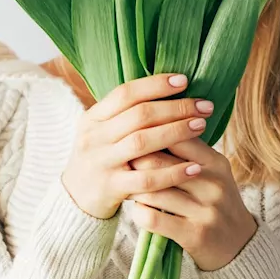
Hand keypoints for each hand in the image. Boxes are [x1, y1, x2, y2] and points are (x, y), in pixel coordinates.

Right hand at [61, 74, 214, 219]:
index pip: (125, 93)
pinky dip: (172, 172)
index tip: (184, 80)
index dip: (156, 84)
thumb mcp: (102, 130)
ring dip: (176, 132)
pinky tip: (194, 167)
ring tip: (201, 125)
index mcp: (93, 117)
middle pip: (139, 115)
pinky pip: (146, 179)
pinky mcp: (110, 188)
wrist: (75, 198)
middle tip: (204, 106)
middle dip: (175, 108)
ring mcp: (101, 162)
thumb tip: (171, 88)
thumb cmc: (101, 157)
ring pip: (142, 142)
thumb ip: (127, 113)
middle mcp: (94, 137)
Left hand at [127, 140, 258, 270]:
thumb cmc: (217, 202)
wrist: (240, 245)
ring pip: (153, 191)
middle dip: (135, 160)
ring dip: (134, 188)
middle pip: (159, 162)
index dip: (150, 134)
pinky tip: (138, 210)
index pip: (177, 136)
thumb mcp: (213, 172)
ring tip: (127, 185)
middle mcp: (213, 184)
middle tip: (120, 161)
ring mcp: (205, 210)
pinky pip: (153, 218)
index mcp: (216, 163)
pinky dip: (138, 213)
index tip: (133, 136)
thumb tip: (150, 125)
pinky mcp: (195, 235)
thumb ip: (188, 152)